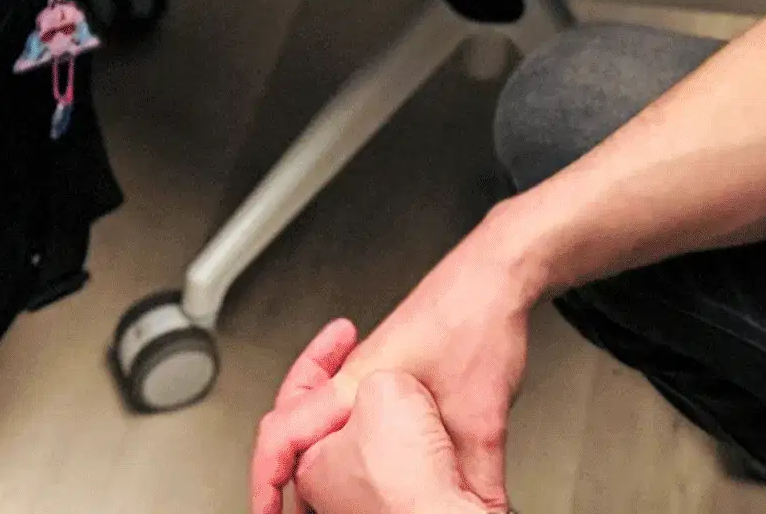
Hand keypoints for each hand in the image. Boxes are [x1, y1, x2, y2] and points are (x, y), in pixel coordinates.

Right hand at [251, 221, 538, 513]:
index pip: (283, 432)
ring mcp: (377, 369)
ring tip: (330, 487)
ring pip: (329, 419)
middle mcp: (357, 376)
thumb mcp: (480, 419)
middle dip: (291, 471)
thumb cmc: (477, 318)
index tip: (266, 510)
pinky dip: (364, 439)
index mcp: (356, 384)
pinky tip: (394, 451)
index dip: (266, 478)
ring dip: (328, 455)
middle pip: (295, 426)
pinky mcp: (401, 366)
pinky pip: (363, 411)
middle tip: (291, 506)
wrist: (499, 275)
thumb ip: (475, 478)